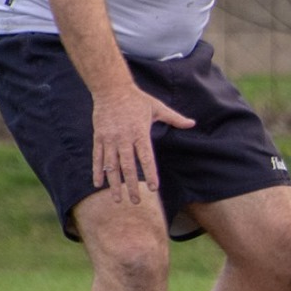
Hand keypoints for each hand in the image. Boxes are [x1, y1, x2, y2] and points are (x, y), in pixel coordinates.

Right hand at [93, 86, 194, 204]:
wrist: (111, 88)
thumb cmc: (137, 99)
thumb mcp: (158, 107)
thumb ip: (175, 118)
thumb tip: (193, 123)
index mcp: (140, 133)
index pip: (146, 158)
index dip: (150, 173)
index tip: (153, 188)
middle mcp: (124, 138)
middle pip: (128, 166)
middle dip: (132, 186)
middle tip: (137, 201)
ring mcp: (109, 139)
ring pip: (111, 166)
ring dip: (114, 184)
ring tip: (118, 200)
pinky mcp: (99, 138)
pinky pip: (97, 157)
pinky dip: (97, 171)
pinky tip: (98, 184)